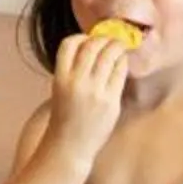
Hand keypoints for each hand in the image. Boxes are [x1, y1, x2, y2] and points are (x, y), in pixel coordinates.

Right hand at [41, 30, 131, 168]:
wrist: (69, 146)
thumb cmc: (64, 118)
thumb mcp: (60, 89)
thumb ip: (72, 70)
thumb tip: (93, 49)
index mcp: (60, 77)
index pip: (70, 44)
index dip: (82, 37)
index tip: (90, 39)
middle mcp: (76, 82)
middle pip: (93, 45)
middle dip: (104, 38)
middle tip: (110, 40)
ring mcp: (95, 91)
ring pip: (109, 56)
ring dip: (116, 47)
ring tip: (119, 48)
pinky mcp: (110, 101)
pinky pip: (120, 72)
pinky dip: (122, 63)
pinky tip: (122, 63)